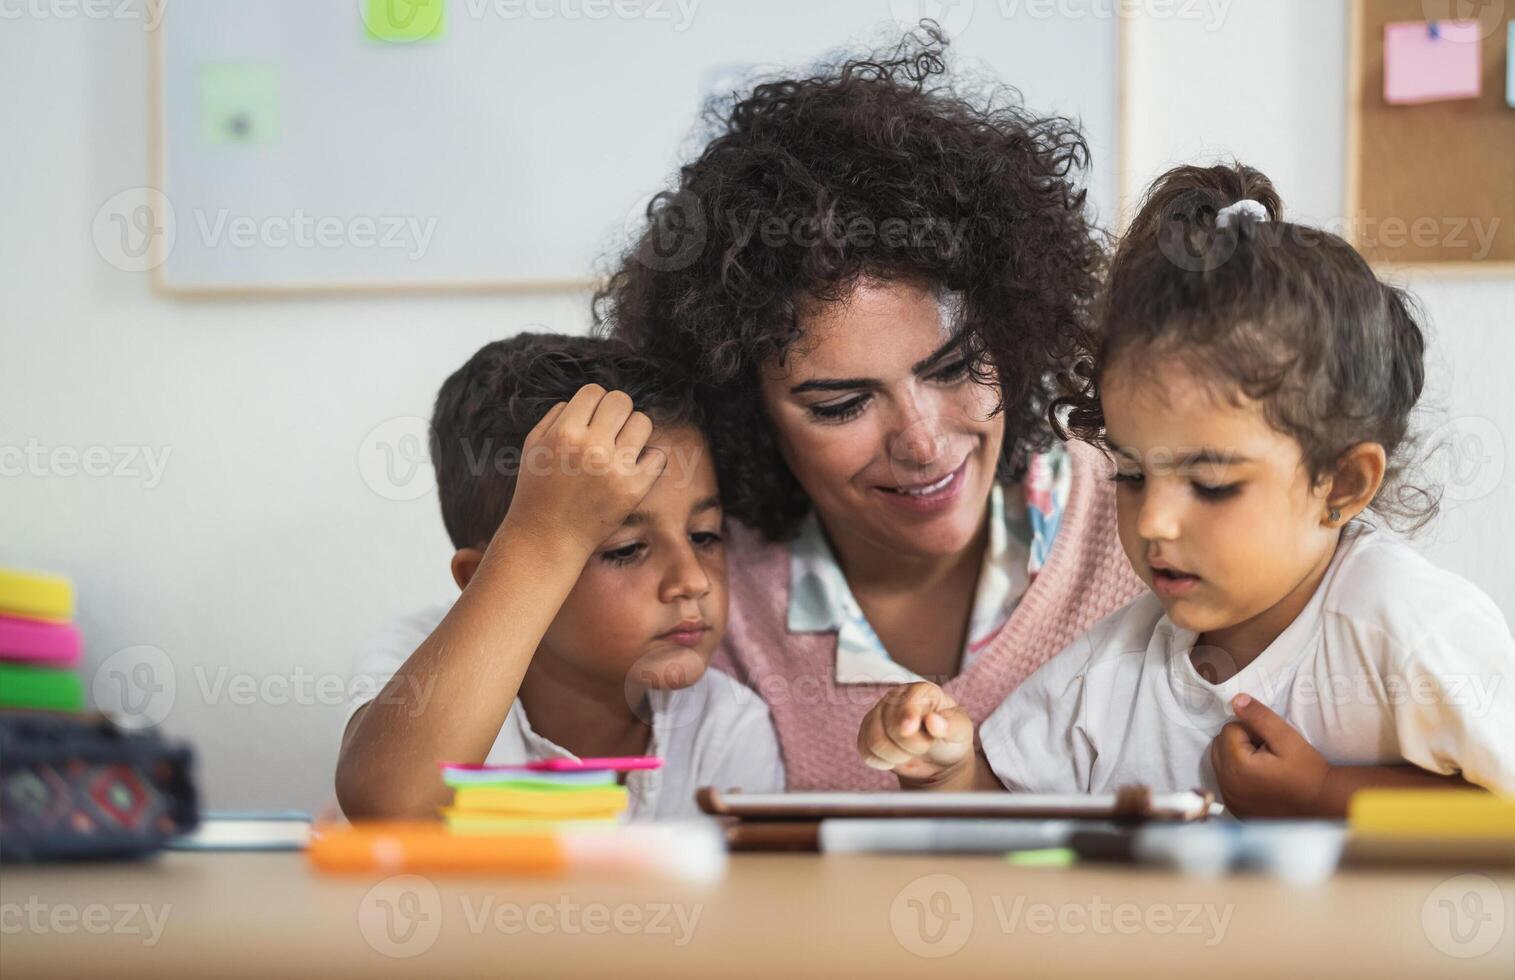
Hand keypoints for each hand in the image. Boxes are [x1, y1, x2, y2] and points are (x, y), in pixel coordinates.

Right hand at [496, 384, 665, 557]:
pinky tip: (633, 467)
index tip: (590, 421)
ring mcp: (614, 468)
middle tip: (609, 431)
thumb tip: (588, 399)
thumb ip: (558, 415)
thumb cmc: (538, 490)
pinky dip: (649, 459)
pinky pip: (658, 455)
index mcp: (564, 432)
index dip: (593, 403)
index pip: (594, 391)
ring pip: (643, 422)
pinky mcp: (633, 489)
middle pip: (622, 401)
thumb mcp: (534, 445)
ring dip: (633, 431)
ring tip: (620, 448)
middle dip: (616, 412)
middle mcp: (591, 447)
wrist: (547, 538)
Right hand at [857, 682, 975, 787]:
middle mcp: (896, 698)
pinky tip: (895, 759)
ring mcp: (879, 714)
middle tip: (926, 746)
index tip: (910, 729)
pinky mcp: (868, 732)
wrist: (939, 758)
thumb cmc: (951, 738)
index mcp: (921, 691)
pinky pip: (865, 750)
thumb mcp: (961, 731)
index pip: (908, 700)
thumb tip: (933, 720)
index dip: (908, 715)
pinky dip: (881, 761)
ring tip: (911, 753)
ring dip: (895, 755)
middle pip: (891, 724)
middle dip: (911, 744)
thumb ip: (950, 725)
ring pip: (875, 740)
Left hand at [1209, 694, 1330, 817]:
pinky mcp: (1235, 808)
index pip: (1229, 730)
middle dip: (1239, 742)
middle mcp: (1227, 785)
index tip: (1270, 743)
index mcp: (1236, 767)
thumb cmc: (1307, 770)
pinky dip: (1237, 775)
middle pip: (1219, 745)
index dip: (1251, 730)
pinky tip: (1260, 779)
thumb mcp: (1286, 737)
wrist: (1322, 804)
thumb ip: (1259, 717)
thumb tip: (1236, 700)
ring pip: (1220, 762)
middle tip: (1266, 751)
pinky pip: (1225, 781)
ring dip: (1237, 757)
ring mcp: (1229, 799)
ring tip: (1264, 764)